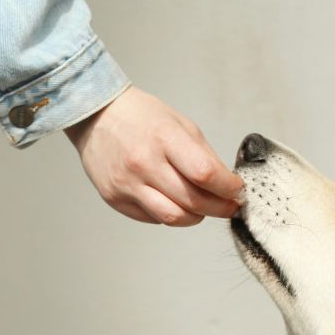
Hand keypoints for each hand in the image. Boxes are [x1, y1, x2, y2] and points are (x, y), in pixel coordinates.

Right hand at [64, 86, 242, 225]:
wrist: (96, 116)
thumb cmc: (141, 117)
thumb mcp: (181, 124)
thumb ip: (204, 156)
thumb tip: (226, 184)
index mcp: (164, 138)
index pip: (205, 173)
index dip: (228, 188)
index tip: (238, 191)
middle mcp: (144, 163)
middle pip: (194, 201)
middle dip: (220, 208)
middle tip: (230, 206)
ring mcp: (127, 184)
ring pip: (174, 218)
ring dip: (197, 217)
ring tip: (203, 208)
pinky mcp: (115, 199)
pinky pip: (154, 218)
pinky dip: (171, 214)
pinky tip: (174, 201)